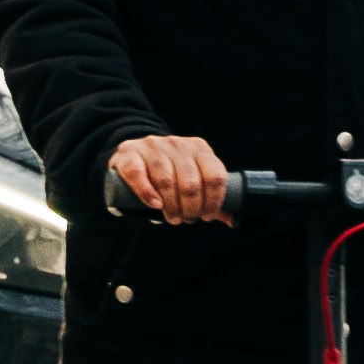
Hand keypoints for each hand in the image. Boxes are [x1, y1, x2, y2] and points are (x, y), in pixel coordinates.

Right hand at [107, 131, 232, 224]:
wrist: (134, 154)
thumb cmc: (170, 173)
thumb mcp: (193, 178)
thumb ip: (210, 196)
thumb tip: (233, 220)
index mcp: (199, 148)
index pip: (215, 177)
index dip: (213, 202)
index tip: (206, 216)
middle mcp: (177, 143)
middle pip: (191, 183)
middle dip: (190, 209)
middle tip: (186, 219)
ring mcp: (152, 146)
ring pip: (166, 180)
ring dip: (171, 207)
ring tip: (172, 217)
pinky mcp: (129, 153)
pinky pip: (138, 174)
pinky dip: (147, 193)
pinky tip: (155, 205)